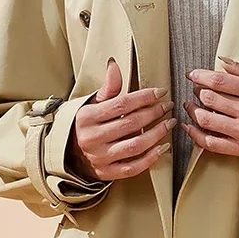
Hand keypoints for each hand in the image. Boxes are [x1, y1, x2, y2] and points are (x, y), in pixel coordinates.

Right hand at [68, 58, 174, 181]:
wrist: (69, 152)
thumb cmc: (86, 124)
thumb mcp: (93, 103)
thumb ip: (108, 87)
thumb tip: (114, 64)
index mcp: (87, 117)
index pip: (122, 104)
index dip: (144, 97)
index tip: (161, 92)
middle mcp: (92, 138)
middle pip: (131, 124)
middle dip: (154, 113)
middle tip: (168, 107)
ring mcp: (100, 158)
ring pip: (135, 146)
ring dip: (157, 134)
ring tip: (170, 124)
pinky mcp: (107, 173)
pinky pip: (133, 168)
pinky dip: (151, 158)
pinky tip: (163, 147)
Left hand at [184, 59, 238, 163]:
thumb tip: (222, 61)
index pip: (220, 81)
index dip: (201, 76)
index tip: (192, 74)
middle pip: (209, 99)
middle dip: (198, 91)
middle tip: (197, 89)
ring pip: (206, 120)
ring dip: (193, 111)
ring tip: (191, 105)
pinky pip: (210, 143)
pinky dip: (195, 134)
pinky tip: (190, 126)